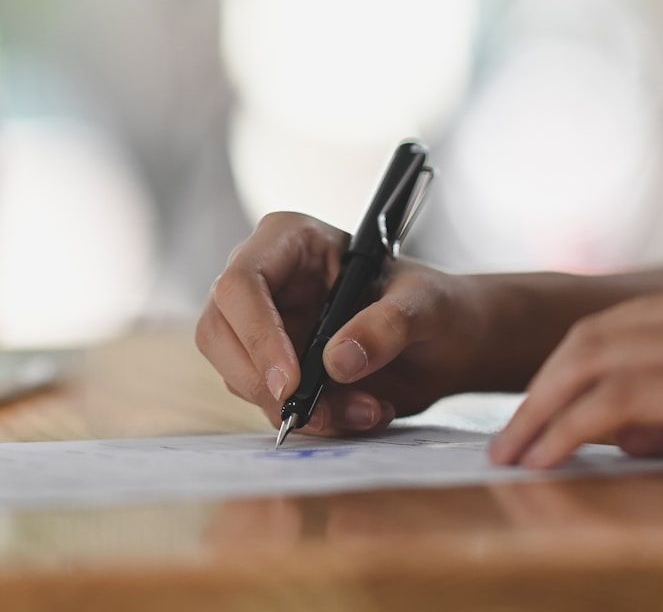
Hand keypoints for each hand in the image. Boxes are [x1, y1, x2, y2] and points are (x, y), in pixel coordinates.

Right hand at [196, 212, 502, 435]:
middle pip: (218, 332)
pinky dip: (312, 421)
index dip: (256, 334)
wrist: (444, 347)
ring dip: (298, 408)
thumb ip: (388, 326)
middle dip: (261, 382)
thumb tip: (337, 362)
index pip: (242, 283)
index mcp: (291, 241)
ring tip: (368, 409)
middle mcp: (265, 281)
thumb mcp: (425, 306)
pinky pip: (268, 404)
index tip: (293, 382)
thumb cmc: (434, 306)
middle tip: (313, 415)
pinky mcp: (271, 369)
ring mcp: (261, 327)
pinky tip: (363, 412)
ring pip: (238, 375)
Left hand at [489, 247, 662, 472]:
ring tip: (517, 460)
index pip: (619, 321)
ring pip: (597, 360)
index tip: (532, 418)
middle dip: (539, 394)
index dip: (563, 373)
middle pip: (593, 335)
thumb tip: (623, 432)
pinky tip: (555, 459)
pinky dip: (575, 427)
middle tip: (507, 445)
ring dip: (544, 414)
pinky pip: (626, 394)